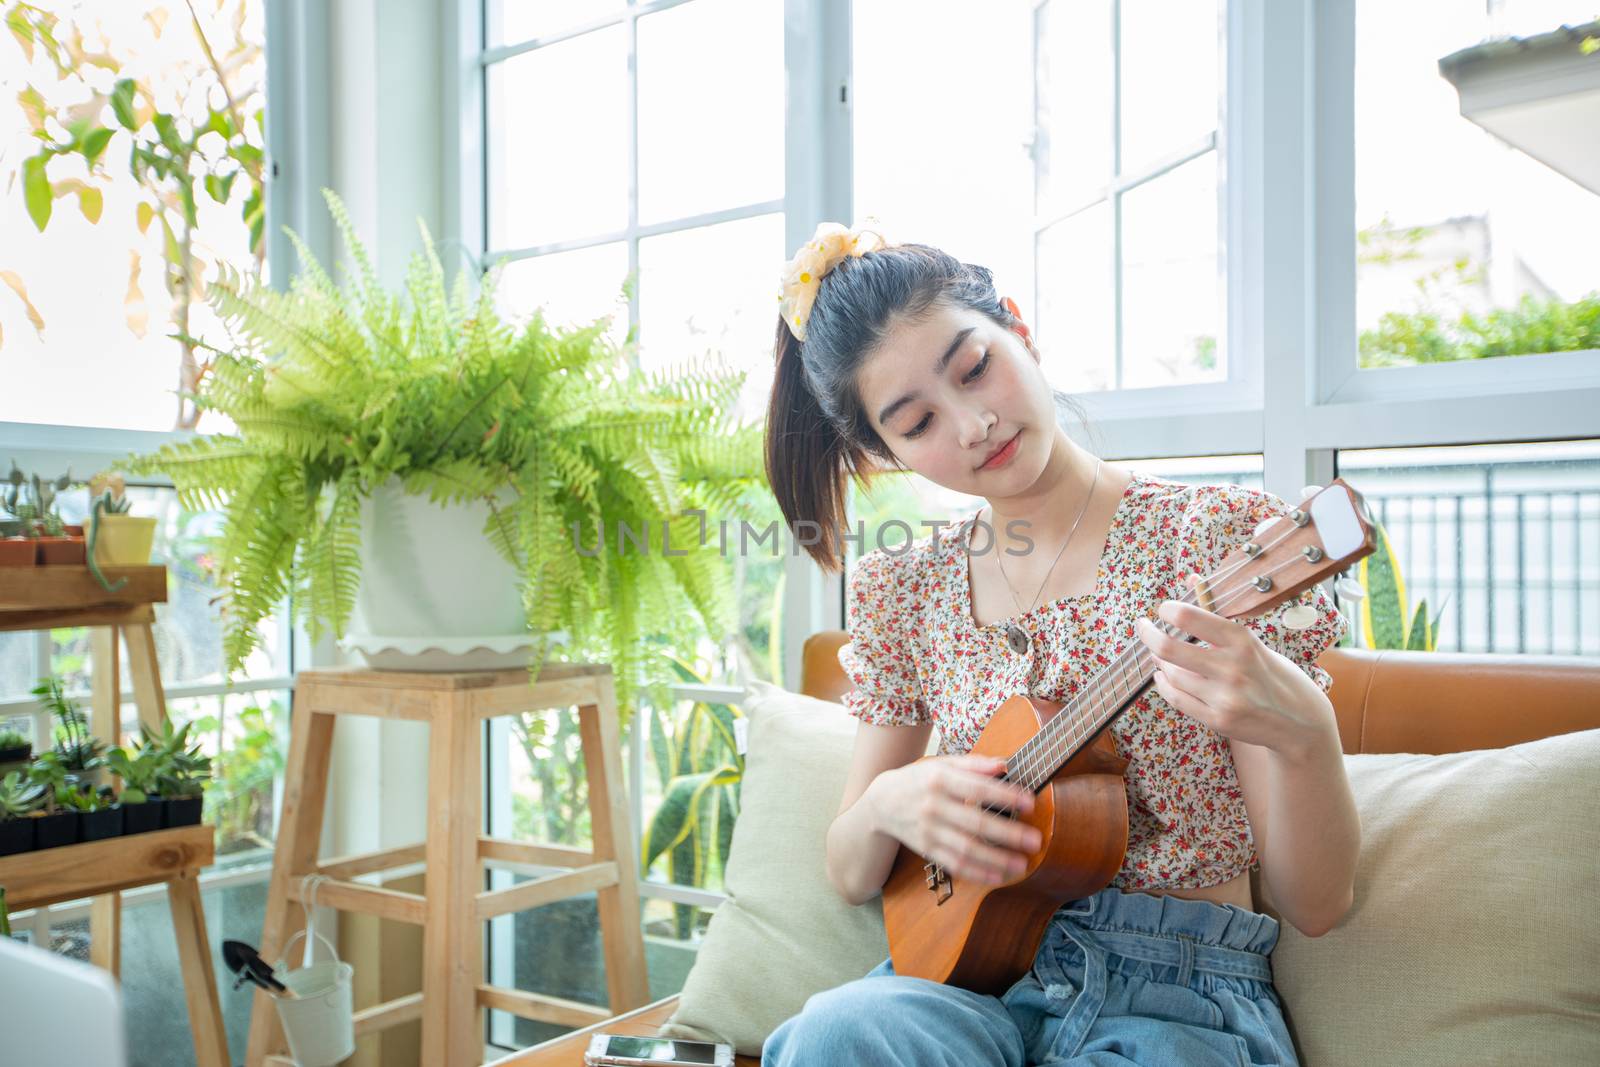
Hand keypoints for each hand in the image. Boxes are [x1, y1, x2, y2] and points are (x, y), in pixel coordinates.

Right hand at [871, 754, 1042, 885]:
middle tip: (1035, 840)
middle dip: (1008, 834)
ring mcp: (929, 830)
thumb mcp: (942, 764)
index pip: (978, 789)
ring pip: (966, 849)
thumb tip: (1004, 764)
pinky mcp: (927, 849)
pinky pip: (954, 864)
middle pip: (975, 823)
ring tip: (1022, 864)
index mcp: (940, 779)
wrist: (882, 802)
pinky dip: (976, 872)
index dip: (1005, 796)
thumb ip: (974, 764)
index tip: (1030, 802)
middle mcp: (933, 806)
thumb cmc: (920, 780)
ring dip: (996, 859)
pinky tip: (998, 876)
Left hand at [1135, 575, 1332, 755]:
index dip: (1168, 609)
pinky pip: (1176, 698)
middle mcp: (1232, 669)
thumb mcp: (1253, 641)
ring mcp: (1224, 698)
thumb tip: (1190, 578)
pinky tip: (1162, 675)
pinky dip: (1164, 683)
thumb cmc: (1276, 675)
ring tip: (1161, 654)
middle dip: (1148, 634)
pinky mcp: (1217, 720)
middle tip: (1143, 627)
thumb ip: (1217, 615)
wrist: (1301, 723)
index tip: (1163, 608)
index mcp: (1242, 641)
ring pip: (1170, 674)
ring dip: (1160, 661)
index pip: (1189, 617)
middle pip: (1169, 648)